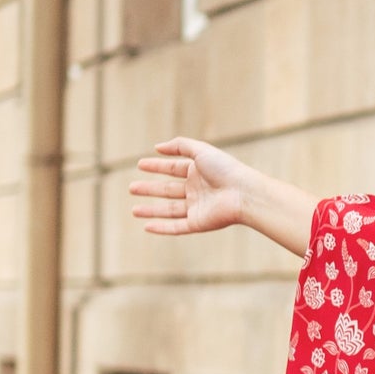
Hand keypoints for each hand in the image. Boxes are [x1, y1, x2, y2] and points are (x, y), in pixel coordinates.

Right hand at [129, 137, 251, 235]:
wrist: (243, 193)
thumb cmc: (225, 169)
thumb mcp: (201, 150)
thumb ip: (179, 146)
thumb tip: (157, 147)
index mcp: (198, 172)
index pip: (172, 169)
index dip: (156, 166)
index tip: (140, 165)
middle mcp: (196, 190)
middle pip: (168, 190)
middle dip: (149, 189)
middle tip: (131, 187)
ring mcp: (196, 208)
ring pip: (169, 210)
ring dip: (151, 210)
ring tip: (133, 210)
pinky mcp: (198, 223)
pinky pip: (176, 227)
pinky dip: (162, 227)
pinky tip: (147, 226)